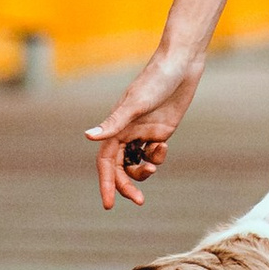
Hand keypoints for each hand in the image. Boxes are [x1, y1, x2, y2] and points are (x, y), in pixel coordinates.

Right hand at [84, 45, 205, 210]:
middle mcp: (127, 132)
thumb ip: (113, 123)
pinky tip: (163, 146)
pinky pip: (154, 153)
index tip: (109, 204)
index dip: (106, 183)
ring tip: (153, 166)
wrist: (181, 65)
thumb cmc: (155, 80)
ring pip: (137, 163)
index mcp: (116, 127)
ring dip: (143, 171)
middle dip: (127, 185)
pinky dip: (158, 156)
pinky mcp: (161, 131)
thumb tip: (87, 136)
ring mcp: (144, 132)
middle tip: (138, 201)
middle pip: (121, 167)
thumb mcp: (135, 104)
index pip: (106, 163)